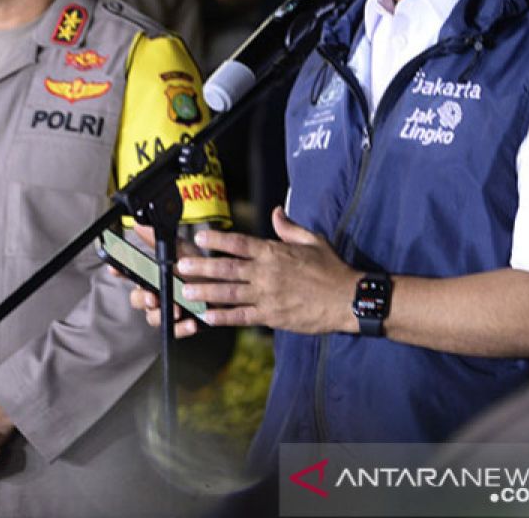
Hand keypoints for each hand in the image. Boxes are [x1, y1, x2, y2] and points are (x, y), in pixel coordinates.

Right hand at [119, 225, 208, 337]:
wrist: (226, 287)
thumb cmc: (201, 269)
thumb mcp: (182, 251)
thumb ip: (158, 240)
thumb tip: (139, 224)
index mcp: (153, 274)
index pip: (130, 273)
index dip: (119, 271)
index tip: (115, 269)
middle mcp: (156, 292)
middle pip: (137, 298)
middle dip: (142, 298)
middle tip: (153, 297)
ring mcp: (167, 310)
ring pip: (152, 317)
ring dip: (161, 314)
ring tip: (177, 310)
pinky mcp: (180, 325)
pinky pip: (173, 330)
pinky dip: (181, 328)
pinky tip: (190, 322)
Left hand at [172, 207, 358, 334]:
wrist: (348, 299)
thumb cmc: (332, 269)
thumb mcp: (312, 241)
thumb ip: (289, 228)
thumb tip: (276, 212)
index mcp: (274, 253)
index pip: (239, 244)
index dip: (217, 240)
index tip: (199, 237)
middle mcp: (266, 273)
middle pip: (227, 269)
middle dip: (201, 267)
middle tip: (180, 266)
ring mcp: (267, 296)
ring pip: (229, 294)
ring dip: (205, 292)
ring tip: (186, 291)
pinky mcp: (272, 317)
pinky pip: (242, 316)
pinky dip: (224, 317)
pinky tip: (208, 317)